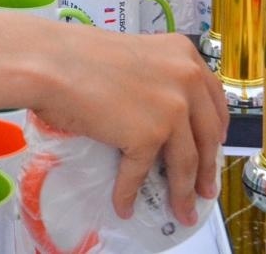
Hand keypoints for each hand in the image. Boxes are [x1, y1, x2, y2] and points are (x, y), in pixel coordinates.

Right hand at [34, 30, 227, 225]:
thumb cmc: (78, 55)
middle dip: (206, 169)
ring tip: (181, 210)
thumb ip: (158, 77)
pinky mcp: (148, 136)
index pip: (214, 100)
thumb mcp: (136, 56)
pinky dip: (130, 192)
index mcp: (184, 55)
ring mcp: (170, 109)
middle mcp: (186, 80)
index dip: (215, 130)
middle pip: (206, 136)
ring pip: (184, 163)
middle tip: (204, 189)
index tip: (213, 147)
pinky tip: (125, 204)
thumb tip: (159, 115)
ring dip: (182, 192)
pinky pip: (140, 173)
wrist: (51, 62)